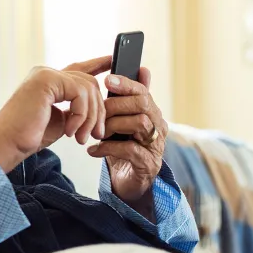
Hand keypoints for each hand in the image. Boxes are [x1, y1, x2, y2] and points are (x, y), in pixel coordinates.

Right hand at [0, 56, 111, 171]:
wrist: (6, 143)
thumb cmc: (27, 136)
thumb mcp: (60, 121)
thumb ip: (74, 110)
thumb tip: (94, 110)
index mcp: (48, 81)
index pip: (79, 69)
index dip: (99, 64)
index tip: (114, 61)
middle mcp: (46, 73)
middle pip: (89, 82)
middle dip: (98, 110)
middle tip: (97, 134)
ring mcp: (46, 74)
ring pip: (88, 88)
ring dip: (90, 118)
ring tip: (82, 138)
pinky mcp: (47, 80)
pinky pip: (79, 93)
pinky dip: (80, 116)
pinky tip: (70, 132)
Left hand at [87, 67, 167, 203]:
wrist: (127, 183)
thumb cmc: (123, 149)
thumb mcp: (123, 122)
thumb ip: (129, 99)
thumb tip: (142, 69)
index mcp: (152, 114)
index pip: (143, 92)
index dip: (126, 84)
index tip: (107, 79)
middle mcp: (158, 127)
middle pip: (143, 104)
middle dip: (117, 104)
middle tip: (98, 111)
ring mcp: (155, 146)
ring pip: (139, 123)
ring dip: (113, 125)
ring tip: (96, 133)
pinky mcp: (148, 164)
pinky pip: (130, 149)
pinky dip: (108, 148)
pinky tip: (93, 150)